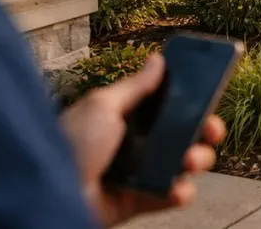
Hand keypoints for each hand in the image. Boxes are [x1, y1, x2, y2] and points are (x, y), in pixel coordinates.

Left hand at [59, 54, 225, 226]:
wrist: (49, 195)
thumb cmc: (70, 145)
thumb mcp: (103, 106)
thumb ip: (135, 86)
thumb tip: (158, 59)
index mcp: (128, 116)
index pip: (169, 104)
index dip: (191, 100)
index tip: (208, 95)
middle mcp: (138, 142)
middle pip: (185, 132)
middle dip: (205, 129)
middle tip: (211, 129)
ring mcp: (142, 171)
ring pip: (185, 163)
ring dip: (198, 159)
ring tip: (189, 160)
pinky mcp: (142, 199)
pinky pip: (172, 195)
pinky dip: (180, 192)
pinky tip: (176, 187)